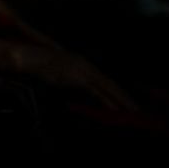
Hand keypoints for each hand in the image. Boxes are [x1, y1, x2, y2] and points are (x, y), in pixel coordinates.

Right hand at [13, 44, 136, 111]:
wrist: (32, 58)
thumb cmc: (41, 66)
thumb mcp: (59, 75)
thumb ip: (71, 83)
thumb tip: (79, 94)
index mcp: (83, 63)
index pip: (104, 79)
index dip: (115, 90)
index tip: (124, 100)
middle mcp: (87, 65)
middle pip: (110, 82)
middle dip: (123, 96)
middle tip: (136, 107)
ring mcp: (84, 71)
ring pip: (107, 87)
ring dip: (121, 99)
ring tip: (132, 109)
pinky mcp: (79, 78)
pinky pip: (97, 92)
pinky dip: (107, 100)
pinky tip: (115, 108)